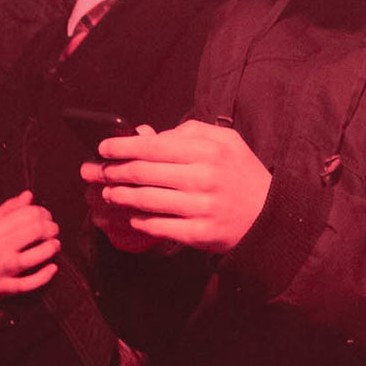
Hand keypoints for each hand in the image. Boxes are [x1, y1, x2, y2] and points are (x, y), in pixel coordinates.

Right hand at [0, 191, 60, 307]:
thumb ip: (6, 210)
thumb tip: (28, 196)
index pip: (29, 214)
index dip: (43, 213)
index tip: (45, 217)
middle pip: (36, 232)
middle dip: (51, 229)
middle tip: (52, 230)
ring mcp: (1, 270)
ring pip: (34, 256)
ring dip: (51, 248)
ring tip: (54, 245)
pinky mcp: (3, 289)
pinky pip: (27, 284)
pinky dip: (43, 276)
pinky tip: (52, 268)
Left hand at [81, 121, 271, 253]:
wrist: (269, 215)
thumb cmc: (242, 175)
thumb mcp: (227, 142)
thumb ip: (191, 132)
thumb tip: (152, 134)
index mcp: (209, 152)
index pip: (152, 146)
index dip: (121, 146)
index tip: (103, 148)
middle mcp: (204, 178)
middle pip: (142, 173)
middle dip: (112, 171)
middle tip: (96, 172)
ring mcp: (201, 208)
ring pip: (144, 200)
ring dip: (119, 196)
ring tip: (109, 192)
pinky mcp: (198, 233)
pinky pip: (157, 226)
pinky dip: (139, 220)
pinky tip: (133, 215)